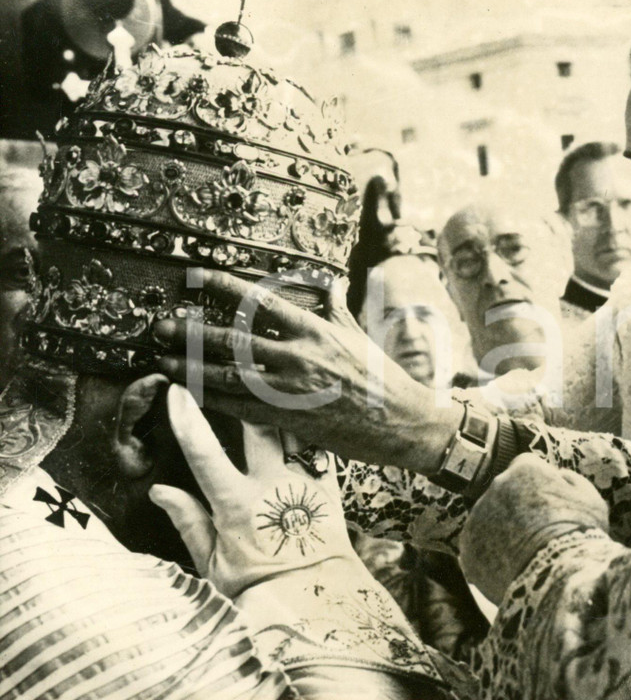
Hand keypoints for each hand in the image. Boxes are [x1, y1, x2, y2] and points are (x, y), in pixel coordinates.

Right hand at [149, 384, 353, 597]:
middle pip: (258, 424)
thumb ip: (188, 522)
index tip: (177, 387)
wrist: (318, 599)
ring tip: (271, 377)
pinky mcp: (329, 484)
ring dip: (280, 402)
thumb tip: (158, 491)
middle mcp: (272, 486)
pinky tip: (306, 404)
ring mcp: (304, 482)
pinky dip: (310, 424)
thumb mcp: (212, 563)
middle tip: (232, 368)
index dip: (188, 418)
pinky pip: (319, 444)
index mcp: (236, 505)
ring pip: (293, 427)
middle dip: (244, 393)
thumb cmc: (258, 586)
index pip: (204, 453)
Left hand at [151, 268, 461, 471]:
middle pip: (232, 340)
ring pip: (228, 376)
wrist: (400, 422)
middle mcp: (297, 357)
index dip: (221, 287)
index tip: (194, 276)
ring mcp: (290, 390)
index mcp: (314, 330)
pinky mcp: (287, 420)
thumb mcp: (357, 335)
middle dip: (191, 332)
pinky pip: (239, 407)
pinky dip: (212, 398)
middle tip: (161, 325)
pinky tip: (190, 393)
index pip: (258, 301)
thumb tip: (330, 282)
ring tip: (164, 359)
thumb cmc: (381, 376)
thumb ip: (336, 309)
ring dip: (191, 367)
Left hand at [459, 453, 609, 603]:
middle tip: (538, 531)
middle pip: (505, 492)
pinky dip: (490, 553)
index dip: (539, 484)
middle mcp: (496, 486)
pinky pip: (478, 545)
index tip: (549, 503)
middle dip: (518, 506)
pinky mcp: (467, 546)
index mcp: (525, 469)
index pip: (526, 466)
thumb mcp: (590, 500)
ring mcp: (478, 516)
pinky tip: (511, 567)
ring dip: (503, 529)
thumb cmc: (580, 535)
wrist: (557, 577)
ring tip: (526, 554)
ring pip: (490, 518)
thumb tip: (559, 476)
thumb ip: (572, 480)